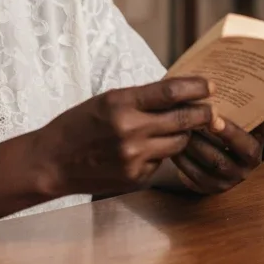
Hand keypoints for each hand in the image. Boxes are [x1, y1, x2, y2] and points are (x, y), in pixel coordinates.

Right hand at [34, 77, 214, 195]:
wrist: (51, 162)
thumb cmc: (78, 125)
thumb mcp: (106, 101)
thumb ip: (141, 99)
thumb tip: (178, 94)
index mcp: (121, 104)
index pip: (171, 92)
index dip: (197, 88)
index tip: (211, 86)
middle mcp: (130, 130)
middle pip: (184, 120)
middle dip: (204, 114)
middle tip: (213, 110)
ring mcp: (134, 157)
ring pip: (178, 143)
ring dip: (182, 134)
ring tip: (178, 128)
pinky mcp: (136, 177)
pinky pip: (162, 162)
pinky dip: (160, 154)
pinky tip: (145, 150)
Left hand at [172, 104, 263, 193]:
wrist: (201, 167)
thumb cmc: (215, 135)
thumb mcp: (230, 121)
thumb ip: (233, 107)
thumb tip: (221, 75)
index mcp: (258, 139)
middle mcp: (250, 160)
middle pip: (244, 146)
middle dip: (228, 132)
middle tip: (212, 119)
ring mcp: (232, 177)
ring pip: (216, 160)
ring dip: (198, 143)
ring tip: (184, 127)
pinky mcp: (211, 188)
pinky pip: (196, 173)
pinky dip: (184, 158)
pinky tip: (174, 143)